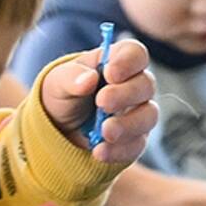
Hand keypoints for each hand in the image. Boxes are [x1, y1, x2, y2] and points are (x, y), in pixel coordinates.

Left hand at [39, 37, 156, 165]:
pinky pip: (138, 144)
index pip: (135, 53)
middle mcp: (133, 86)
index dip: (129, 61)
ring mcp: (138, 113)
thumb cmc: (61, 97)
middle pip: (146, 85)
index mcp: (116, 63)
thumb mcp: (56, 83)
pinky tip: (100, 152)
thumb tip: (89, 79)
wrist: (57, 131)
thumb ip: (70, 77)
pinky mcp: (136, 139)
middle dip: (125, 95)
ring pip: (149, 115)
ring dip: (127, 125)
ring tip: (104, 132)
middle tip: (102, 103)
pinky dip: (119, 149)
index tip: (111, 74)